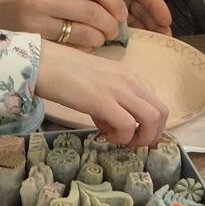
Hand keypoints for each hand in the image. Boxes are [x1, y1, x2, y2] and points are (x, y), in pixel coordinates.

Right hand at [0, 0, 169, 47]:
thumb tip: (112, 0)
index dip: (115, 0)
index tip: (121, 12)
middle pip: (94, 12)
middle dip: (111, 24)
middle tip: (114, 30)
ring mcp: (35, 20)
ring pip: (84, 33)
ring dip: (99, 39)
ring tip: (100, 39)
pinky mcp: (31, 41)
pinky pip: (68, 47)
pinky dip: (82, 48)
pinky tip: (81, 46)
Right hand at [34, 41, 168, 146]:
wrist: (42, 62)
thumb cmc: (63, 72)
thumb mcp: (96, 84)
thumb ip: (109, 101)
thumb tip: (111, 125)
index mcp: (129, 75)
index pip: (155, 102)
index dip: (149, 125)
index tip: (132, 134)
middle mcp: (130, 80)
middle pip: (162, 112)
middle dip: (152, 135)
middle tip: (131, 143)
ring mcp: (119, 89)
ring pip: (153, 118)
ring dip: (141, 138)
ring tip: (120, 140)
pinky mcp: (103, 101)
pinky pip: (128, 125)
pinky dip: (121, 137)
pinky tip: (105, 135)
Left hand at [56, 0, 172, 33]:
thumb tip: (117, 15)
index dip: (153, 3)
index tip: (164, 19)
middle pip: (140, 3)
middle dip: (154, 18)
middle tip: (166, 36)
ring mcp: (110, 1)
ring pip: (134, 15)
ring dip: (147, 27)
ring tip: (160, 40)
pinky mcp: (104, 15)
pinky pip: (121, 23)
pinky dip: (132, 32)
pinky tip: (141, 42)